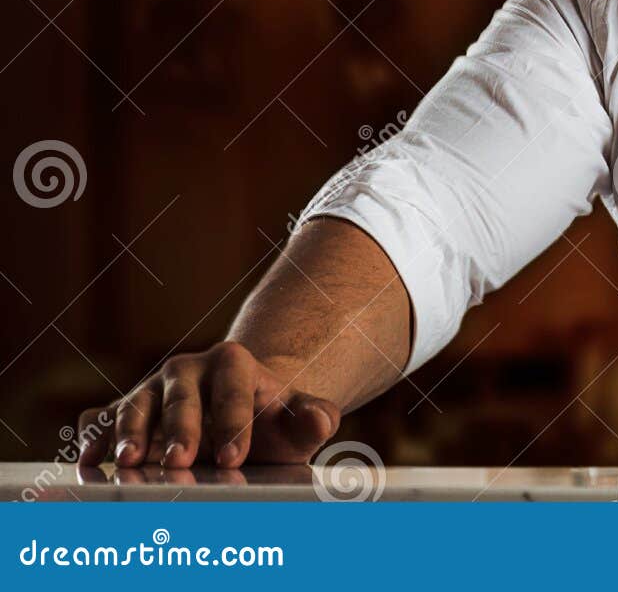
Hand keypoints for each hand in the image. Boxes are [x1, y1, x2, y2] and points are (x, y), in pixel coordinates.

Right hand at [75, 341, 341, 468]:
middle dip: (181, 429)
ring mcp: (151, 389)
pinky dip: (94, 436)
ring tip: (130, 461)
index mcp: (233, 362)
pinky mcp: (124, 411)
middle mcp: (187, 369)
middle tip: (182, 461)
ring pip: (137, 404)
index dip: (235, 423)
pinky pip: (102, 417)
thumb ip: (315, 418)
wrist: (238, 417)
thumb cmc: (271, 422)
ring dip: (131, 433)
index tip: (235, 458)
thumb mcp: (298, 420)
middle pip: (182, 395)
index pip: (234, 390)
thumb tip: (321, 419)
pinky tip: (90, 460)